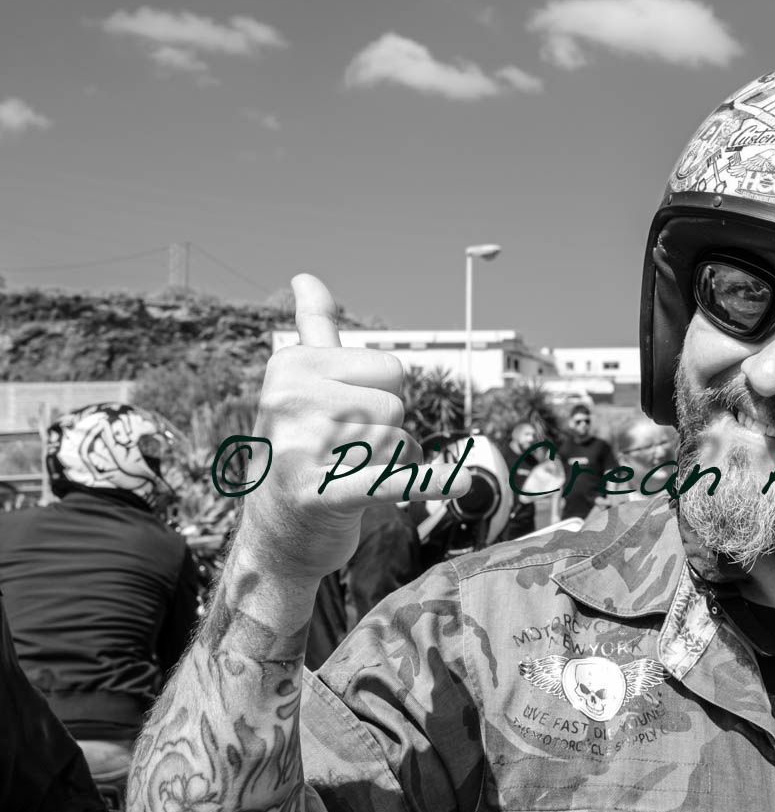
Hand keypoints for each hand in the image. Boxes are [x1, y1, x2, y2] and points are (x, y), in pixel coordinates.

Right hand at [237, 274, 469, 579]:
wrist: (276, 535)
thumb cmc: (301, 450)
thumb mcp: (301, 385)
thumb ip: (314, 331)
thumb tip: (306, 276)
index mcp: (290, 365)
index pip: (391, 370)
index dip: (383, 398)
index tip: (342, 419)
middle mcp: (288, 399)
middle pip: (396, 406)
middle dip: (387, 434)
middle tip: (345, 455)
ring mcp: (299, 447)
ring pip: (398, 443)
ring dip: (388, 466)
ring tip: (347, 476)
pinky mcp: (321, 494)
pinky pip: (389, 480)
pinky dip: (427, 484)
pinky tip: (460, 484)